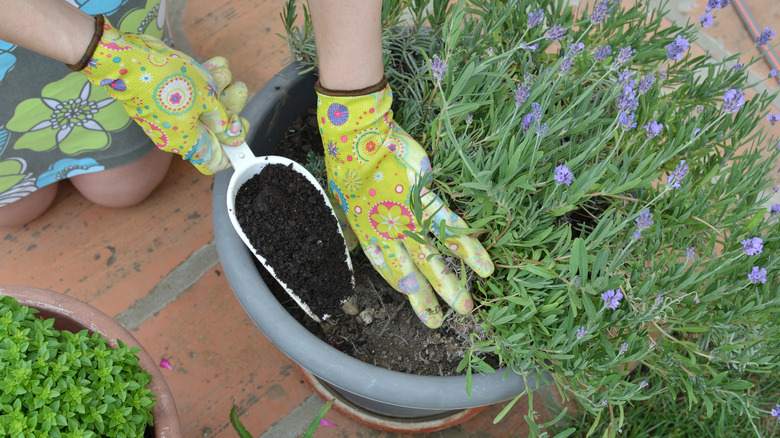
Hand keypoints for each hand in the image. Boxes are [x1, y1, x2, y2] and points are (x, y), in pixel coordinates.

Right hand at [80, 16, 248, 174]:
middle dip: (229, 108)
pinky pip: (189, 94)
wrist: (129, 59)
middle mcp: (176, 134)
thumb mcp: (205, 99)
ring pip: (203, 108)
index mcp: (187, 143)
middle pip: (212, 130)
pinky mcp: (163, 99)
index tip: (239, 129)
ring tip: (224, 73)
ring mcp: (168, 116)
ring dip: (219, 88)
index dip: (231, 149)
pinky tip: (215, 65)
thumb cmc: (166, 82)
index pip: (214, 162)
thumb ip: (221, 118)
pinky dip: (203, 80)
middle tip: (238, 90)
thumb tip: (231, 134)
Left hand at [317, 79, 493, 327]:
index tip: (423, 309)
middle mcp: (390, 233)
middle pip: (413, 272)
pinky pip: (449, 226)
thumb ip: (355, 226)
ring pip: (433, 256)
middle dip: (429, 297)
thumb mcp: (343, 203)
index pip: (389, 270)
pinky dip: (467, 246)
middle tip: (445, 319)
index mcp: (370, 234)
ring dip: (451, 282)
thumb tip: (354, 242)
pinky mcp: (425, 199)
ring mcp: (409, 218)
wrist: (358, 141)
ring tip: (467, 306)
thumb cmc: (348, 168)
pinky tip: (482, 264)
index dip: (406, 289)